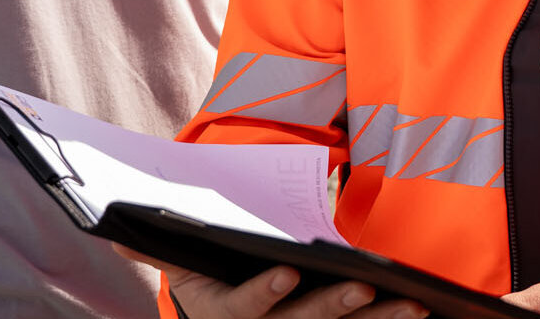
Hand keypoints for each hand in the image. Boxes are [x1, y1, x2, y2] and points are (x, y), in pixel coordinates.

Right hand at [112, 244, 427, 318]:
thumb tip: (116, 228)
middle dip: (335, 305)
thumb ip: (156, 248)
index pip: (246, 307)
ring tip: (413, 303)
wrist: (221, 312)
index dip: (265, 292)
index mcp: (227, 314)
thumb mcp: (177, 267)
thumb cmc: (205, 278)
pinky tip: (423, 310)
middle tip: (364, 285)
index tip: (286, 272)